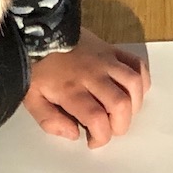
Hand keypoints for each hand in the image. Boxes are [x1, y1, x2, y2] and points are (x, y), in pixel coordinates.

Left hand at [25, 29, 148, 148]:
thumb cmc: (35, 68)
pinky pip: (137, 64)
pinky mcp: (112, 49)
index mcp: (70, 90)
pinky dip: (142, 81)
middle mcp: (92, 75)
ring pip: (134, 84)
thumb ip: (49, 121)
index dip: (101, 137)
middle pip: (121, 104)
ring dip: (134, 106)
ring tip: (122, 113)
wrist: (39, 32)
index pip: (97, 119)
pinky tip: (132, 93)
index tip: (93, 140)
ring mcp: (105, 60)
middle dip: (120, 126)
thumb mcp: (31, 98)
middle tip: (109, 129)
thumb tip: (75, 134)